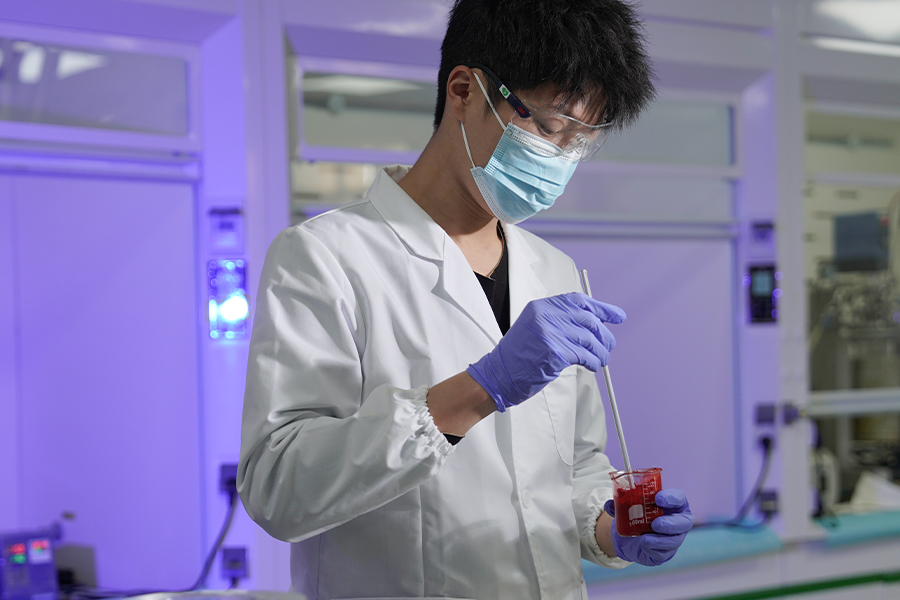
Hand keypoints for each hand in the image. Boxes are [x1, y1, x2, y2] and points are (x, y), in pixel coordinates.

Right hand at [467, 293, 624, 411]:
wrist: (499, 375)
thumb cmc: (519, 356)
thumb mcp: (536, 328)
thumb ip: (559, 321)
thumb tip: (593, 323)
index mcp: (541, 307)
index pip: (578, 301)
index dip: (601, 308)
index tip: (617, 316)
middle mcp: (545, 316)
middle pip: (588, 320)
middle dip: (603, 335)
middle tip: (609, 345)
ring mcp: (550, 333)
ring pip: (589, 339)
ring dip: (601, 351)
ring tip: (602, 359)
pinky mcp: (554, 353)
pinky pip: (584, 355)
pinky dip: (593, 361)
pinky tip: (593, 365)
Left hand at [605, 489, 692, 565]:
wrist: (633, 537)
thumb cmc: (638, 516)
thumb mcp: (628, 507)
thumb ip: (620, 504)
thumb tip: (609, 504)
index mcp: (672, 504)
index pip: (679, 498)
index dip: (671, 498)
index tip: (658, 498)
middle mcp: (678, 521)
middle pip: (684, 522)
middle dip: (671, 523)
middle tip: (655, 524)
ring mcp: (675, 538)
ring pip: (675, 540)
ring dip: (661, 540)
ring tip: (646, 539)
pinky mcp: (667, 552)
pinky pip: (664, 553)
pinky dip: (654, 549)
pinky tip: (645, 546)